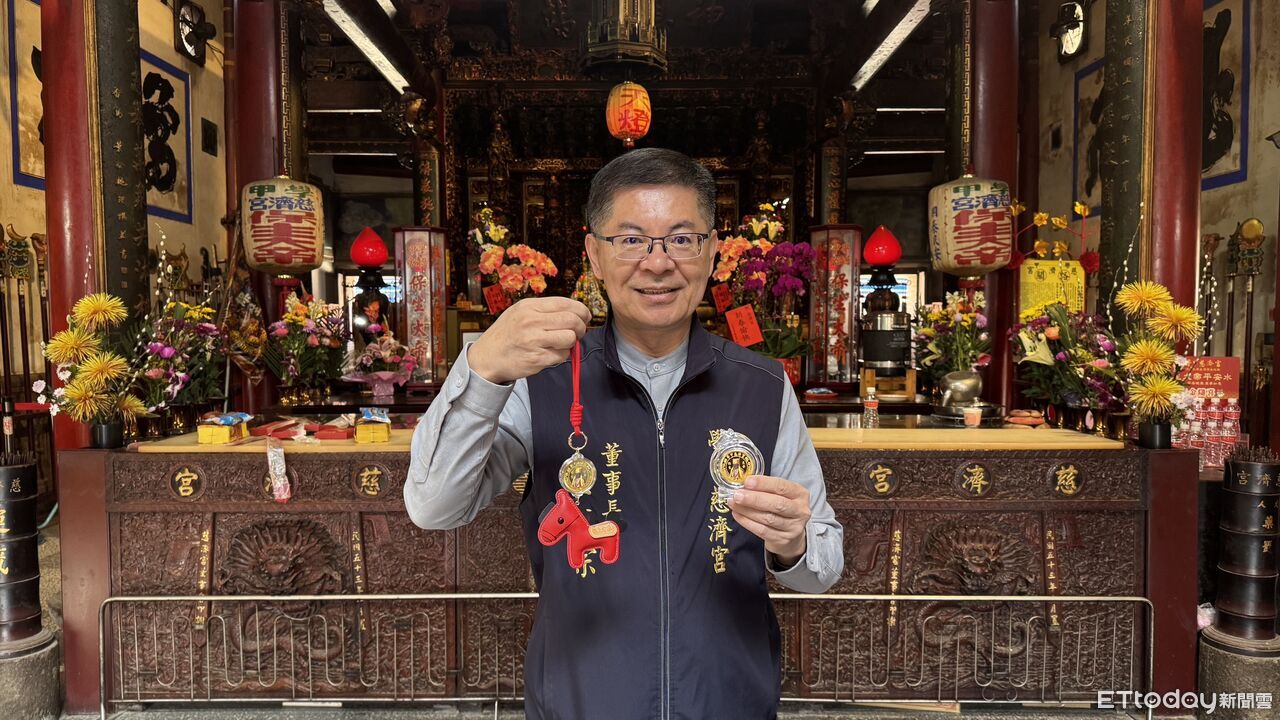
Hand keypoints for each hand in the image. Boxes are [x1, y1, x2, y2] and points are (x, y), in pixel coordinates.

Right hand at [467, 297, 591, 384]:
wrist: (486, 358)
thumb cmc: (506, 334)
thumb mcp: (520, 312)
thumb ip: (545, 310)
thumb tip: (575, 312)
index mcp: (529, 306)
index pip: (566, 303)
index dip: (582, 311)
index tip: (585, 317)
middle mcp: (531, 321)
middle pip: (572, 320)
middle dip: (581, 327)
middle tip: (578, 332)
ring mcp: (533, 341)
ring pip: (570, 338)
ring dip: (571, 343)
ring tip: (560, 344)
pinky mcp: (536, 359)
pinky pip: (561, 356)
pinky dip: (561, 356)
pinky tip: (550, 354)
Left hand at [728, 475, 810, 564]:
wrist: (791, 534)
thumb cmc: (782, 507)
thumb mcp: (780, 494)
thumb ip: (766, 489)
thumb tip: (743, 485)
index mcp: (800, 494)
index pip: (782, 487)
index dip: (764, 484)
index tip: (747, 481)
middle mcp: (800, 511)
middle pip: (777, 504)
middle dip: (755, 499)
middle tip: (737, 495)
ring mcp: (793, 527)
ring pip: (768, 518)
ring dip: (747, 510)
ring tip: (733, 503)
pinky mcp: (783, 540)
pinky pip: (762, 531)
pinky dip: (747, 522)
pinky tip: (737, 515)